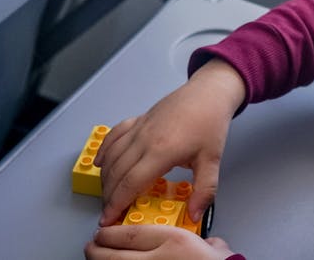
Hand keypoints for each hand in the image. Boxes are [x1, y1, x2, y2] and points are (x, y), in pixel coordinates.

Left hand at [85, 225, 233, 258]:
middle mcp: (159, 259)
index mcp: (175, 241)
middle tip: (92, 244)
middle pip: (113, 254)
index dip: (110, 232)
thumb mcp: (215, 248)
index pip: (130, 233)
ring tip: (96, 258)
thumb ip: (202, 240)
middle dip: (96, 249)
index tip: (104, 230)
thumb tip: (203, 242)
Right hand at [95, 60, 246, 225]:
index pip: (130, 184)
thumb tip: (195, 216)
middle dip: (108, 196)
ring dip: (105, 177)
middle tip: (108, 212)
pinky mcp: (138, 119)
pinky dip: (104, 151)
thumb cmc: (211, 124)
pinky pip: (113, 136)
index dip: (116, 204)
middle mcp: (144, 139)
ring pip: (112, 156)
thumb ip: (205, 190)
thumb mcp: (212, 161)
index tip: (107, 219)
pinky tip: (100, 163)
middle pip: (116, 173)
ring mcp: (139, 128)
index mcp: (161, 152)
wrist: (209, 93)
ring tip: (106, 195)